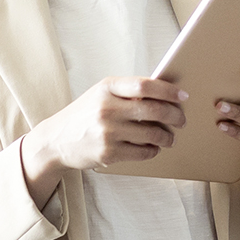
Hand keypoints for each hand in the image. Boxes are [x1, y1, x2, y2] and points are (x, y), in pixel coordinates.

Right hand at [21, 76, 187, 205]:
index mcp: (107, 88)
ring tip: (169, 137)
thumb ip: (128, 93)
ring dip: (167, 137)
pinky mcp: (108, 153)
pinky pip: (143, 153)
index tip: (183, 96)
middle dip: (175, 116)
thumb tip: (167, 94)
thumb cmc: (85, 115)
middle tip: (182, 120)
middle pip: (154, 110)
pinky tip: (153, 148)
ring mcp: (107, 132)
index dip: (169, 91)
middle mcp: (106, 108)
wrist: (55, 141)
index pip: (145, 85)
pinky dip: (153, 151)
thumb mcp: (101, 95)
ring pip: (152, 135)